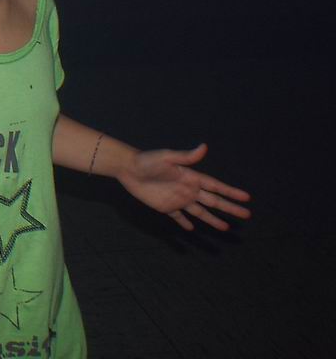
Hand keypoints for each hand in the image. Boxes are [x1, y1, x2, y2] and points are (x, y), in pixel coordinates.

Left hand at [117, 144, 251, 230]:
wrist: (128, 168)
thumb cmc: (147, 160)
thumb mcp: (167, 157)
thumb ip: (186, 156)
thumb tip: (204, 147)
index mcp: (191, 177)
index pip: (216, 186)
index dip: (231, 192)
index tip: (246, 198)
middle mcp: (188, 189)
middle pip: (213, 201)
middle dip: (230, 208)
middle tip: (246, 215)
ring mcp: (178, 199)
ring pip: (200, 212)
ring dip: (213, 220)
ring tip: (226, 227)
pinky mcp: (165, 206)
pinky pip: (178, 217)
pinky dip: (185, 222)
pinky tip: (193, 229)